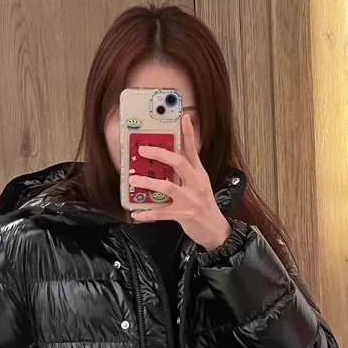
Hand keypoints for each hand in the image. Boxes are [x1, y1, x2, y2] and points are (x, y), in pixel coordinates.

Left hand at [129, 116, 231, 250]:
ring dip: (148, 182)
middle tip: (142, 151)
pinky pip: (161, 213)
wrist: (215, 230)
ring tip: (133, 180)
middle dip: (160, 154)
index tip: (184, 117)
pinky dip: (147, 214)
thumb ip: (186, 172)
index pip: (193, 150)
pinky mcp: (183, 215)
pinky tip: (136, 213)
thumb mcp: (199, 184)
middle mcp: (195, 183)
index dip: (188, 133)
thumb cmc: (203, 205)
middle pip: (178, 163)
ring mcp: (190, 199)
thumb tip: (167, 160)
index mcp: (199, 173)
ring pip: (167, 186)